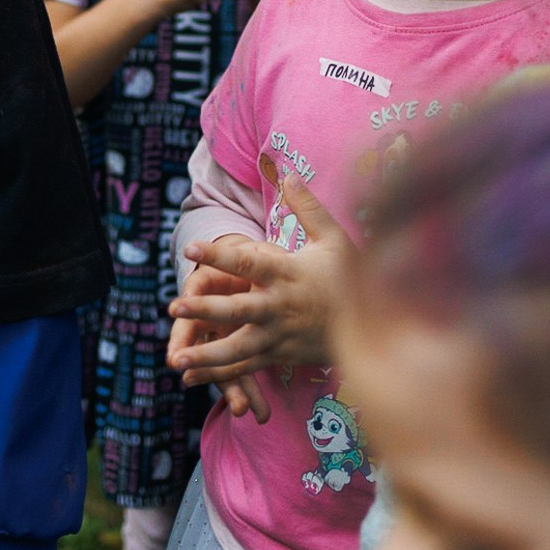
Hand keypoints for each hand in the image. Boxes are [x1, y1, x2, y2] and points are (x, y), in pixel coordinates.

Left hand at [168, 159, 349, 389]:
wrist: (376, 329)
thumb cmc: (350, 278)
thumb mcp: (334, 238)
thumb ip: (308, 206)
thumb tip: (288, 171)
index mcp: (288, 274)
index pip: (248, 262)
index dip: (218, 254)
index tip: (189, 246)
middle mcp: (280, 307)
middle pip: (239, 310)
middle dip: (206, 309)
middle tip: (174, 304)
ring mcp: (279, 336)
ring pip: (238, 348)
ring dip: (206, 355)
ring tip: (175, 358)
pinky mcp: (279, 357)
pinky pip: (245, 368)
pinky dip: (218, 375)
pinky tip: (189, 378)